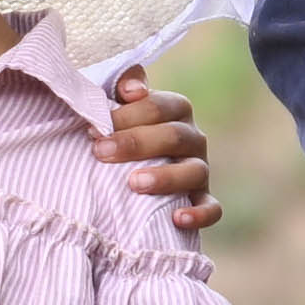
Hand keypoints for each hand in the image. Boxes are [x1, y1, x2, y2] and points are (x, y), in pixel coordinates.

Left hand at [92, 64, 223, 239]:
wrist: (129, 171)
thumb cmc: (120, 132)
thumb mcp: (117, 106)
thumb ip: (122, 85)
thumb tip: (131, 90)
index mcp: (175, 110)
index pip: (157, 107)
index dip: (125, 115)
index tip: (91, 129)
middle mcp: (192, 137)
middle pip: (173, 136)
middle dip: (135, 143)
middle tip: (100, 152)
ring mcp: (200, 169)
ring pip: (194, 171)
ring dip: (165, 177)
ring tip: (134, 184)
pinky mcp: (202, 199)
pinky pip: (212, 207)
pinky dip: (199, 213)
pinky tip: (177, 218)